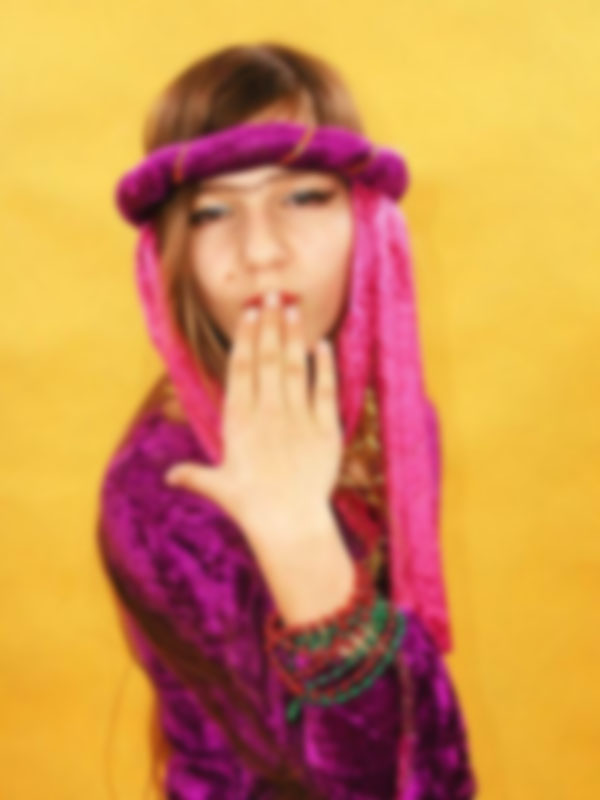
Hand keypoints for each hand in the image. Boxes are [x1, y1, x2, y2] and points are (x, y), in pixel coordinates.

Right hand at [163, 290, 343, 546]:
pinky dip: (324, 366)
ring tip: (293, 306)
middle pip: (266, 358)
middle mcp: (267, 413)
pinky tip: (322, 344)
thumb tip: (169, 476)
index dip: (245, 336)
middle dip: (268, 323)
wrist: (290, 526)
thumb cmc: (251, 507)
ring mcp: (297, 418)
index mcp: (239, 420)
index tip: (249, 312)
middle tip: (272, 293)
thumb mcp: (218, 487)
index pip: (241, 368)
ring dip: (292, 335)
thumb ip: (194, 475)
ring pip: (293, 367)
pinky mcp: (325, 429)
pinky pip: (325, 390)